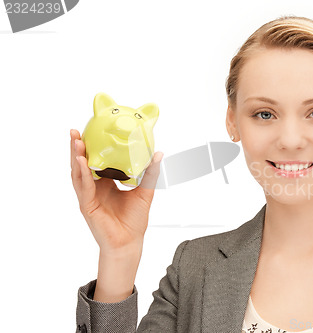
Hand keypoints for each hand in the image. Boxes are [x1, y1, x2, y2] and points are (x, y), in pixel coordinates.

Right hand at [70, 129, 162, 254]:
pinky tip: (81, 161)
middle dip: (78, 148)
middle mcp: (95, 189)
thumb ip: (150, 173)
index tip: (92, 131)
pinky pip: (83, 187)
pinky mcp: (87, 205)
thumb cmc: (134, 221)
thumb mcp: (145, 192)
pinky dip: (82, 173)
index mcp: (106, 184)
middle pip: (83, 165)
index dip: (93, 148)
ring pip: (78, 173)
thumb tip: (158, 154)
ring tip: (75, 141)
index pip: (97, 162)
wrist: (129, 243)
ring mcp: (88, 197)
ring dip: (75, 157)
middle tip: (76, 131)